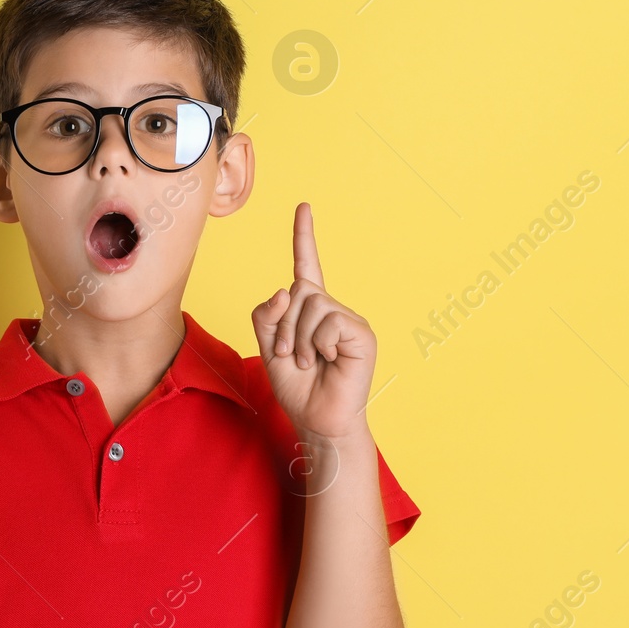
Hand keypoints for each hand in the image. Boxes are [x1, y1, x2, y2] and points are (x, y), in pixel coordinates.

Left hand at [251, 202, 377, 441]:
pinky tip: (328, 360)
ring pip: (312, 304)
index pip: (307, 266)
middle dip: (284, 326)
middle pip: (298, 291)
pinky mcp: (362, 334)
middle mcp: (332, 309)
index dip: (304, 237)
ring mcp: (349, 321)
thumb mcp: (268, 349)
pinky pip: (329, 321)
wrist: (318, 420)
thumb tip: (283, 290)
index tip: (304, 207)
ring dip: (299, 338)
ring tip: (309, 362)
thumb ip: (266, 316)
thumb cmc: (297, 387)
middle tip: (291, 356)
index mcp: (310, 310)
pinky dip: (318, 343)